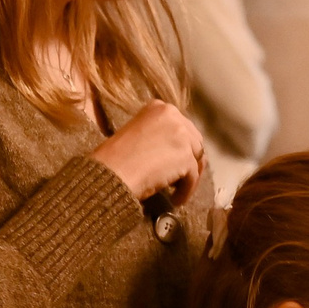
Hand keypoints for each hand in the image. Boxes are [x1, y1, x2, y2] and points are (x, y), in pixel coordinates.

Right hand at [89, 100, 204, 205]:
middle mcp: (173, 116)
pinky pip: (193, 177)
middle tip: (181, 178)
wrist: (112, 171)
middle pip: (194, 141)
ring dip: (189, 177)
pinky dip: (186, 191)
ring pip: (196, 159)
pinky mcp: (185, 156)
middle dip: (190, 160)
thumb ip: (158, 135)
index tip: (176, 161)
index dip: (181, 146)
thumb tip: (175, 151)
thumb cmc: (116, 158)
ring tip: (177, 191)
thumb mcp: (138, 133)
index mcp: (160, 108)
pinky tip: (175, 200)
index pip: (182, 127)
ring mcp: (181, 135)